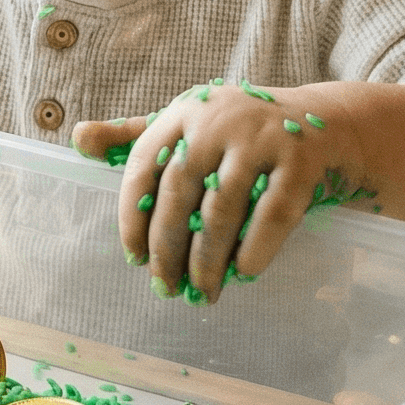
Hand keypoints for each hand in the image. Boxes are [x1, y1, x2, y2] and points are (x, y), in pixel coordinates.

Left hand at [75, 80, 379, 303]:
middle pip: (179, 191)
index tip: (134, 258)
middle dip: (168, 247)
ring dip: (208, 259)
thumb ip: (134, 136)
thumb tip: (77, 138)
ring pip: (222, 208)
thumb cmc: (242, 135)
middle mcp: (220, 119)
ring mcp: (263, 137)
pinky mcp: (303, 159)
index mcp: (185, 111)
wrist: (328, 124)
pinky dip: (255, 248)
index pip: (144, 163)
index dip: (133, 215)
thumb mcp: (189, 125)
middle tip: (165, 288)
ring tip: (203, 292)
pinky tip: (243, 274)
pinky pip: (273, 214)